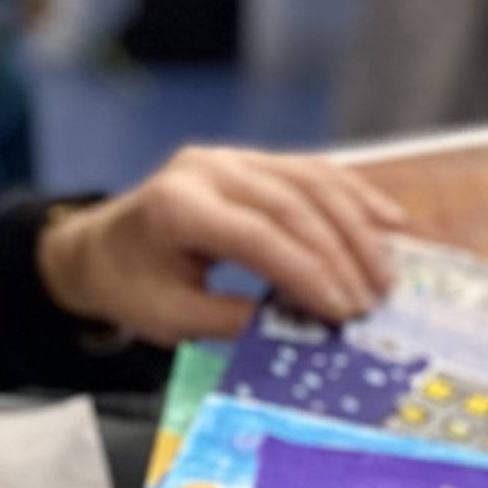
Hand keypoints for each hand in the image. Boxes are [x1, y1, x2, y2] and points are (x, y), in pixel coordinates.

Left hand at [39, 147, 403, 335]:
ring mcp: (230, 157)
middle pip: (292, 205)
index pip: (259, 237)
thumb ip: (234, 321)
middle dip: (342, 255)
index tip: (344, 313)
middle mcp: (207, 169)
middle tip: (375, 300)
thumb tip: (305, 330)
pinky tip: (388, 221)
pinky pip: (310, 171)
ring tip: (387, 272)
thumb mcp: (171, 318)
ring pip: (311, 180)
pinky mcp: (249, 159)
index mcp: (178, 206)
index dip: (308, 274)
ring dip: (357, 226)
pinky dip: (353, 196)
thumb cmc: (131, 286)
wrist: (98, 248)